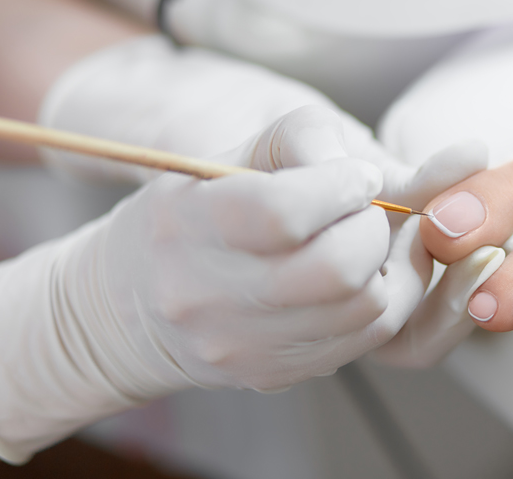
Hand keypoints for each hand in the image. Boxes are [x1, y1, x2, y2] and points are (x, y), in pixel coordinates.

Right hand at [0, 107, 422, 461]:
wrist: (129, 309)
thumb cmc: (191, 213)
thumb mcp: (225, 156)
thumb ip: (299, 139)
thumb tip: (370, 173)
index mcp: (185, 224)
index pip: (284, 212)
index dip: (341, 185)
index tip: (357, 175)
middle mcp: (207, 296)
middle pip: (336, 268)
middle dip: (371, 226)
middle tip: (364, 209)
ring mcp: (241, 346)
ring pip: (365, 307)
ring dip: (383, 263)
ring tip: (361, 240)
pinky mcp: (275, 374)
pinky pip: (367, 338)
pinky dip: (383, 298)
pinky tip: (361, 275)